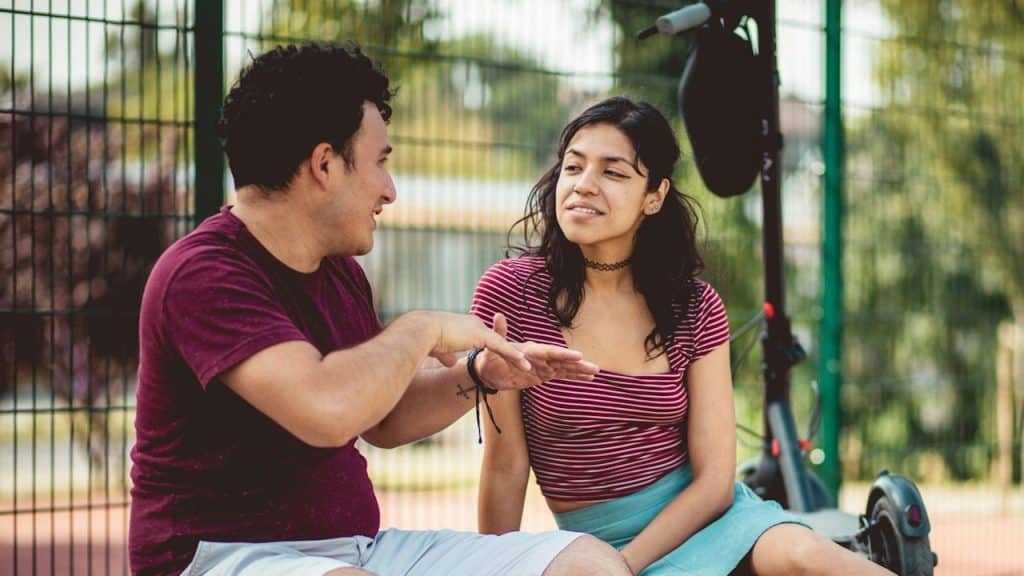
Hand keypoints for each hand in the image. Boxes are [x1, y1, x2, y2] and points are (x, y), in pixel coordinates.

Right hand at [417, 311, 530, 371]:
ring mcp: (479, 329)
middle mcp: (474, 324)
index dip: (494, 347)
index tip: (502, 356)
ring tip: (528, 366)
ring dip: (515, 355)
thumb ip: (447, 355)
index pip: (484, 337)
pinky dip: (513, 356)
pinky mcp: (481, 335)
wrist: (422, 330)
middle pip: (497, 340)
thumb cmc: (426, 339)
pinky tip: (524, 364)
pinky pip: (502, 347)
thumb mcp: (439, 349)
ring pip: (502, 343)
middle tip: (522, 361)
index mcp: (464, 326)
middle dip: (509, 352)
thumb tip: (451, 363)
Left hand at [476, 313, 598, 390]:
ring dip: (579, 370)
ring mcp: (543, 366)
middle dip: (578, 363)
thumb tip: (498, 315)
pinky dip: (574, 376)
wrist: (487, 370)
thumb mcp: (492, 346)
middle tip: (594, 367)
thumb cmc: (489, 357)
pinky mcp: (543, 375)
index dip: (564, 354)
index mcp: (530, 350)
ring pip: (565, 368)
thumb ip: (500, 332)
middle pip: (562, 360)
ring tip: (595, 373)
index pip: (550, 352)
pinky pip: (561, 375)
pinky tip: (588, 378)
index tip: (578, 356)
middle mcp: (540, 356)